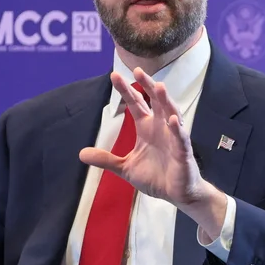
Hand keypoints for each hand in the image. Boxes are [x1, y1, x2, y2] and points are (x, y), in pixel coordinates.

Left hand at [79, 68, 209, 209]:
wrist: (176, 194)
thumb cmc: (155, 177)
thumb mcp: (125, 167)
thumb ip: (106, 159)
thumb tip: (81, 154)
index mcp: (146, 128)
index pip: (136, 104)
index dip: (126, 90)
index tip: (114, 76)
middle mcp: (161, 128)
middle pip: (155, 101)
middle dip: (146, 86)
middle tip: (137, 70)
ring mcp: (174, 138)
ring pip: (171, 113)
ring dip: (165, 100)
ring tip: (159, 86)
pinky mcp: (183, 152)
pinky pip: (181, 138)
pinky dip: (177, 129)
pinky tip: (173, 120)